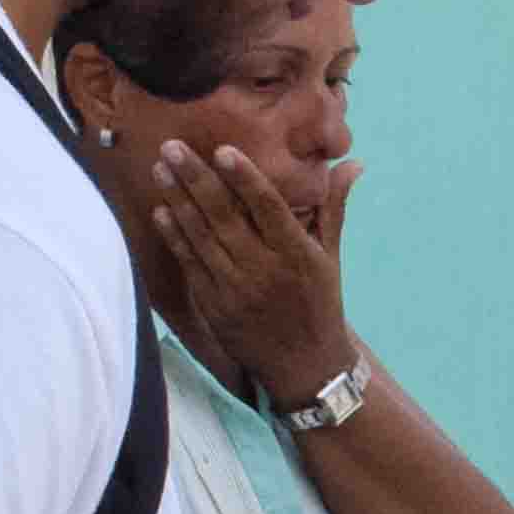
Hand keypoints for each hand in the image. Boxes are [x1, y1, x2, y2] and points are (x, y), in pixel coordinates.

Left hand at [155, 141, 361, 406]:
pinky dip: (175, 236)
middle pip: (225, 217)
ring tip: (160, 168)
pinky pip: (190, 264)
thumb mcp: (331, 256)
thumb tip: (353, 163)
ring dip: (178, 200)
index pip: (269, 208)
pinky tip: (161, 210)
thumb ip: (333, 207)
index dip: (246, 179)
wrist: (305, 366)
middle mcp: (266, 270)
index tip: (223, 150)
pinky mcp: (214, 305)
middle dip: (196, 179)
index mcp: (298, 254)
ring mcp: (236, 289)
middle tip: (172, 146)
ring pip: (201, 237)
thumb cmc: (320, 304)